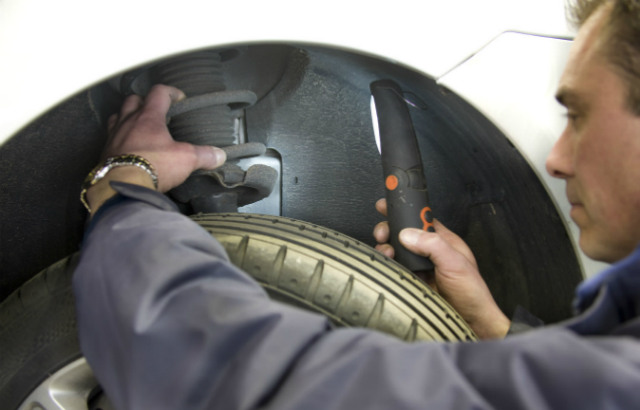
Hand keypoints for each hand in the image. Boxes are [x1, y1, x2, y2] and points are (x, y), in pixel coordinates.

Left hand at [101, 84, 225, 192]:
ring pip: (117, 116)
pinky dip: (118, 138)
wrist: (123, 185)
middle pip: (133, 100)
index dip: (171, 92)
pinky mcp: (105, 152)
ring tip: (137, 125)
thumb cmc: (152, 166)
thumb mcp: (186, 159)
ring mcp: (114, 136)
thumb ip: (203, 155)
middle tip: (156, 110)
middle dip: (145, 101)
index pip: (159, 93)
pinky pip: (110, 138)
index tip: (179, 98)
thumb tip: (218, 155)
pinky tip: (127, 147)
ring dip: (127, 117)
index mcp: (148, 117)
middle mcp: (128, 122)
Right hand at [373, 199, 509, 338]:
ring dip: (387, 249)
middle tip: (382, 235)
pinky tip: (388, 266)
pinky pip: (395, 268)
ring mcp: (419, 267)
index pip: (420, 219)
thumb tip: (408, 233)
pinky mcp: (412, 281)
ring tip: (386, 253)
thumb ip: (433, 244)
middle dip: (389, 231)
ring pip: (397, 251)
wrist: (470, 323)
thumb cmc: (472, 293)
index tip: (386, 207)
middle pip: (403, 233)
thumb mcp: (455, 262)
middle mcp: (430, 252)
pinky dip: (388, 265)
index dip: (404, 211)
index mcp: (443, 241)